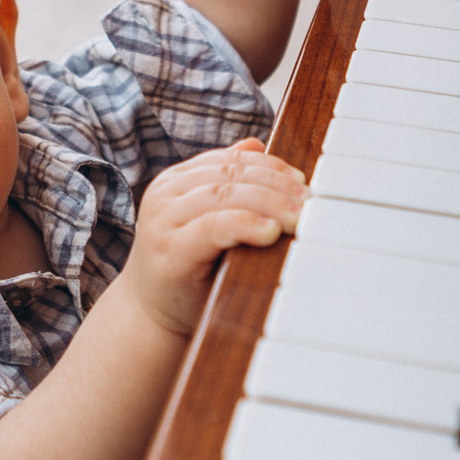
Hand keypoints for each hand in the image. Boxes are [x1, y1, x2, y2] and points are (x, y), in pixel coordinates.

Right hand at [115, 140, 306, 335]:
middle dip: (276, 185)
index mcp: (175, 181)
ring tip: (299, 217)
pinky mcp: (170, 250)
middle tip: (308, 201)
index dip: (270, 166)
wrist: (150, 316)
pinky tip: (271, 231)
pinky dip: (246, 224)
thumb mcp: (207, 220)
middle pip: (231, 175)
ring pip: (225, 195)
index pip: (229, 160)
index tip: (302, 181)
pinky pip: (214, 226)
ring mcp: (163, 220)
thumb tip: (256, 143)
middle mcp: (164, 194)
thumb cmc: (188, 270)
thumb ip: (227, 185)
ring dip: (270, 203)